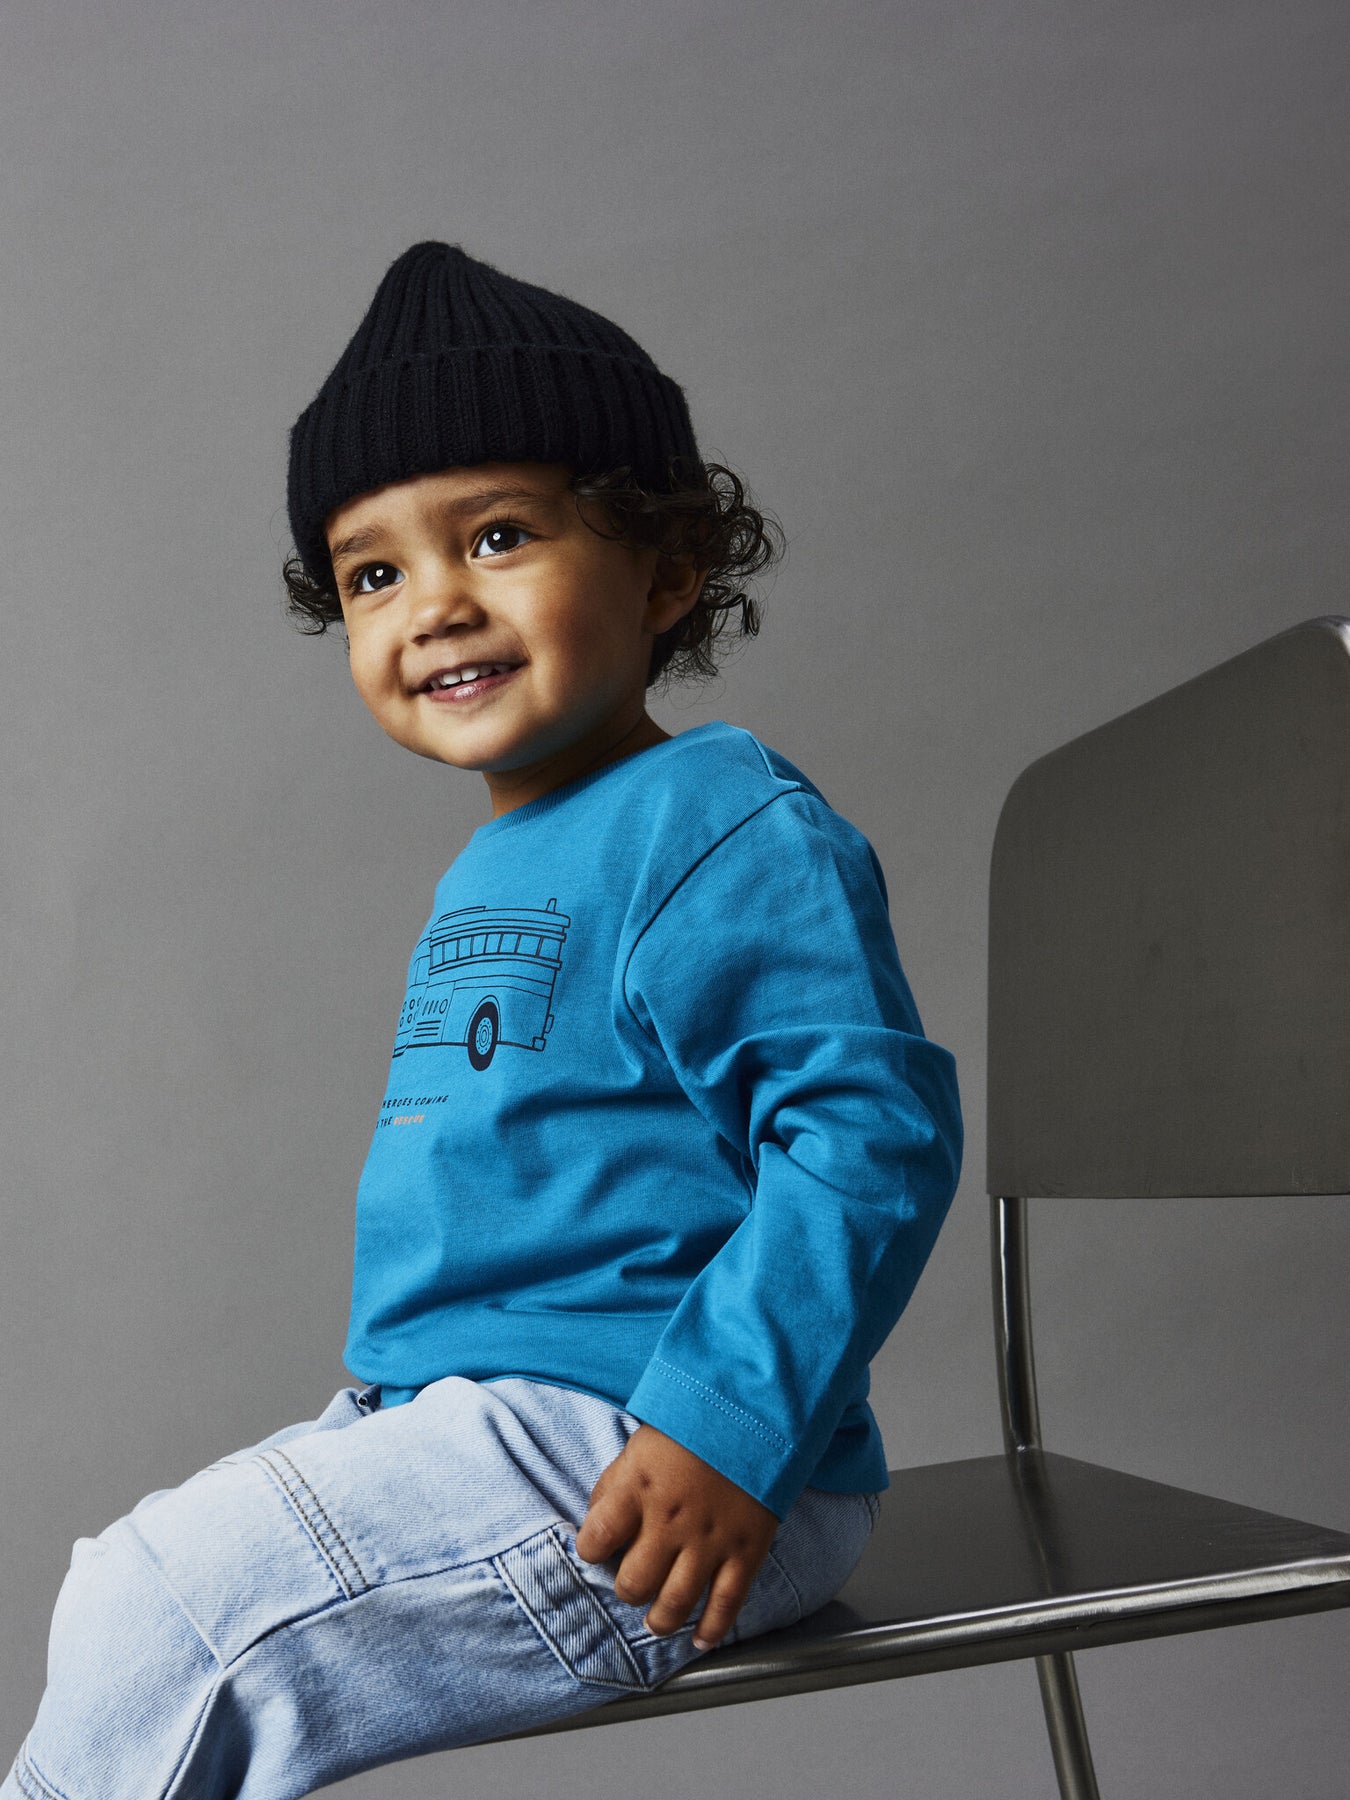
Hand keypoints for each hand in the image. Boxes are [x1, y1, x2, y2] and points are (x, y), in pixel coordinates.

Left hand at [574, 1424, 778, 1649]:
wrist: (752, 1415)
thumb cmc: (689, 1431)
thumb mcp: (638, 1448)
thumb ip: (613, 1488)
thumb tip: (596, 1528)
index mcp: (638, 1488)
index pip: (596, 1539)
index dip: (590, 1549)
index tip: (597, 1549)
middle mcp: (670, 1521)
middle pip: (634, 1583)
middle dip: (628, 1588)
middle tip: (633, 1582)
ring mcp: (710, 1540)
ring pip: (675, 1604)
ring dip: (660, 1620)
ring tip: (656, 1618)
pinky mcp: (745, 1551)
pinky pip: (727, 1603)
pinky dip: (712, 1628)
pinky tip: (700, 1639)